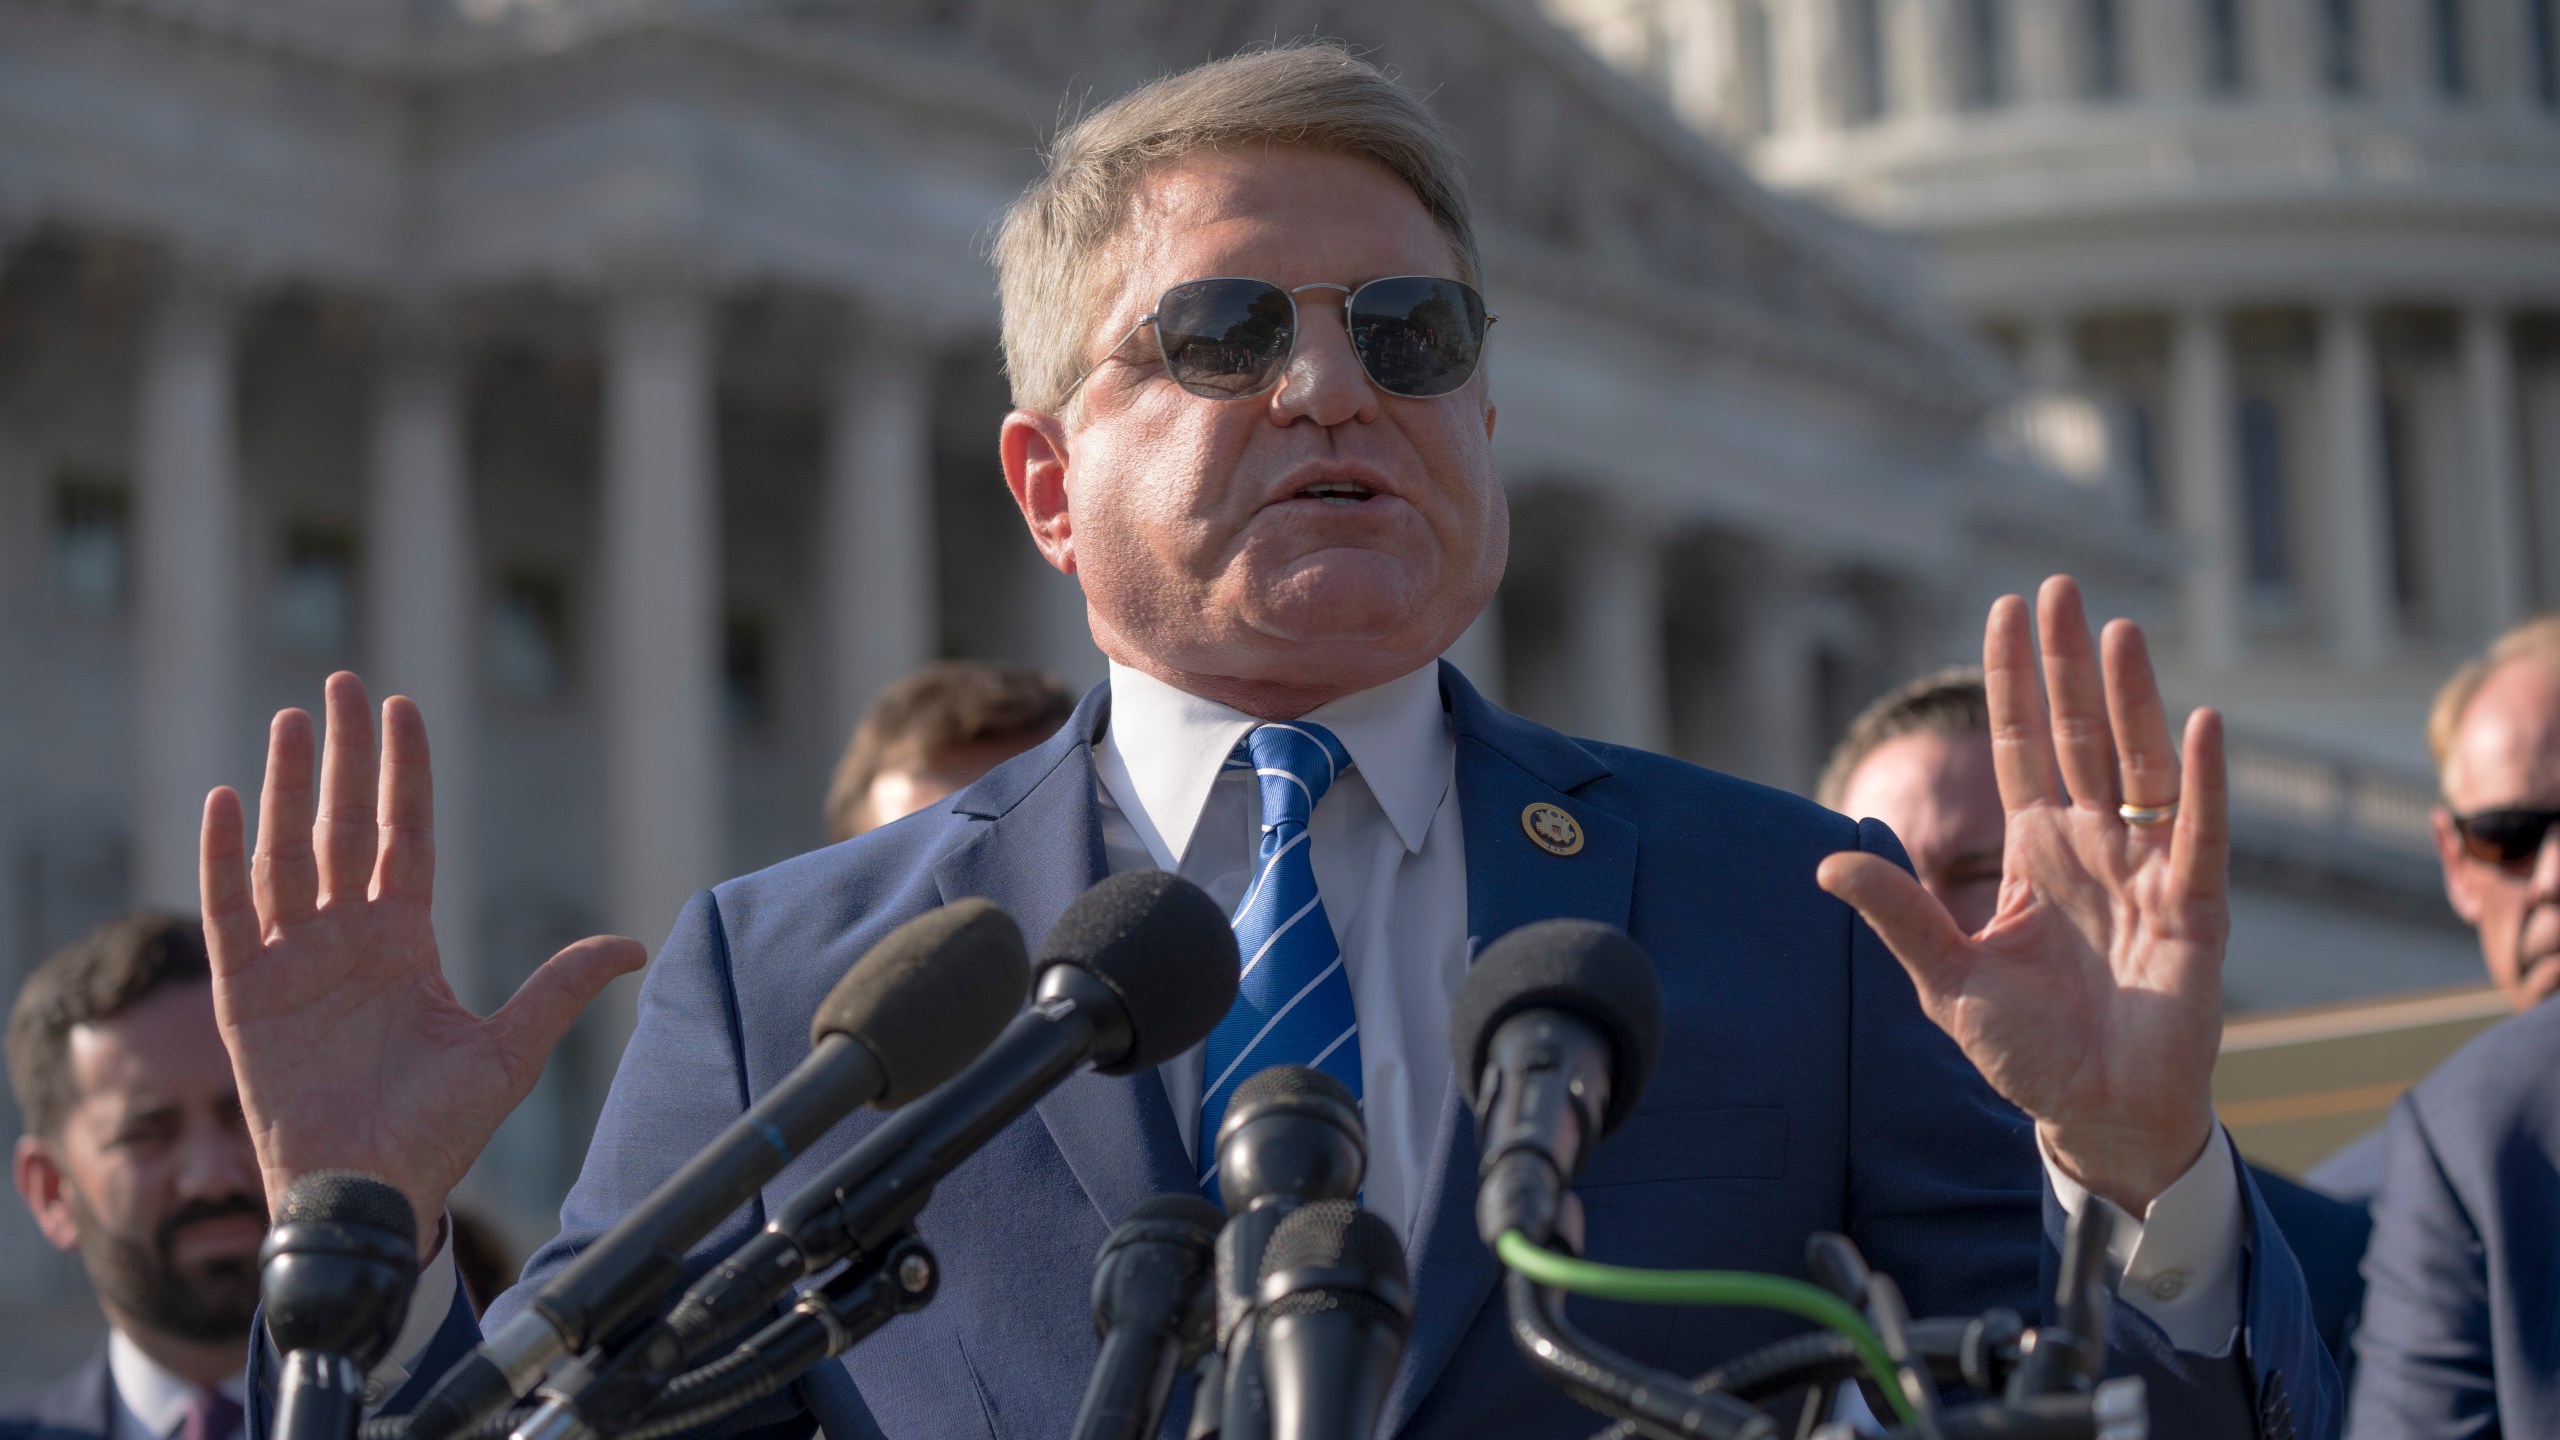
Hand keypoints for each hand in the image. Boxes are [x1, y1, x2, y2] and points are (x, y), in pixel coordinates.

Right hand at [200, 672, 645, 1260]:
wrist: (374, 1196)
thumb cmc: (437, 1134)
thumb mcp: (510, 1052)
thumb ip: (559, 989)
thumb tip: (634, 944)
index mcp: (405, 942)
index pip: (404, 836)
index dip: (404, 773)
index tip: (403, 707)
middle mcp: (347, 939)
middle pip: (343, 826)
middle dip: (345, 756)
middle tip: (340, 683)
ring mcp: (293, 962)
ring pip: (286, 854)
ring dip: (287, 788)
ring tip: (293, 721)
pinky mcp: (245, 996)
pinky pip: (228, 914)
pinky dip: (224, 858)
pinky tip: (227, 801)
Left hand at [1818, 577, 2225, 1213]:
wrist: (2097, 1118)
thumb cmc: (2028, 1051)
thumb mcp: (1946, 978)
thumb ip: (1898, 915)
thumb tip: (1827, 860)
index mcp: (2035, 853)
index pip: (2020, 747)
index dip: (2012, 682)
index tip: (2006, 608)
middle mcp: (2092, 847)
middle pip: (2079, 736)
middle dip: (2067, 665)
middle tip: (2061, 588)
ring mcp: (2146, 872)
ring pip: (2138, 767)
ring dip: (2131, 700)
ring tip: (2118, 631)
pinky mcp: (2193, 911)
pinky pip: (2198, 835)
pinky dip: (2201, 783)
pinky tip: (2201, 724)